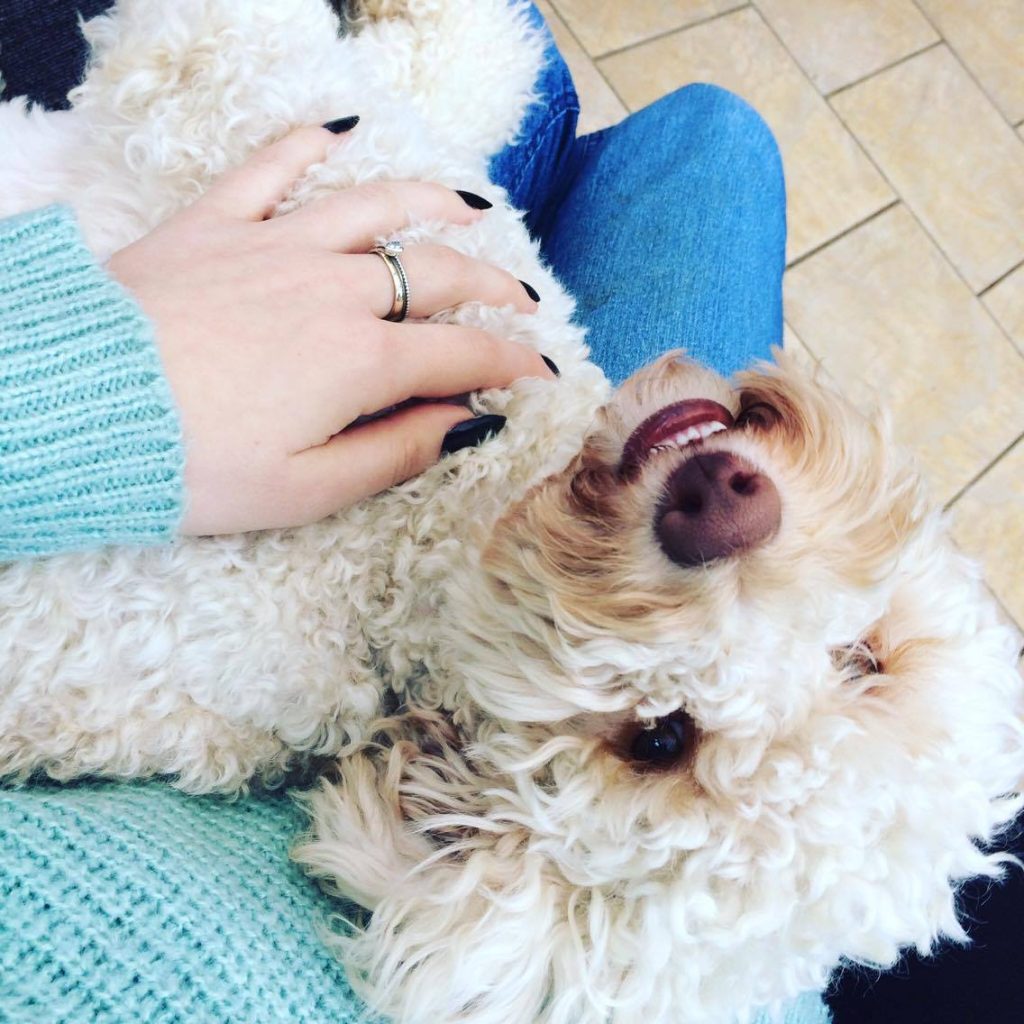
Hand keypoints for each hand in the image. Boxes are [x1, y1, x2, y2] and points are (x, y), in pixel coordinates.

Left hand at [107, 122, 552, 535]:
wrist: (75, 410)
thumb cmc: (190, 466)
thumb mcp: (304, 490)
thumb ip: (396, 455)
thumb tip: (466, 427)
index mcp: (359, 362)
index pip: (462, 354)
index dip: (514, 363)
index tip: (544, 373)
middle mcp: (332, 291)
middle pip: (437, 273)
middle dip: (494, 287)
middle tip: (525, 300)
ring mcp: (274, 247)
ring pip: (375, 207)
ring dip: (433, 203)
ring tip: (471, 206)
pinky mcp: (216, 224)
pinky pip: (272, 166)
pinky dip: (310, 143)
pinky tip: (342, 131)